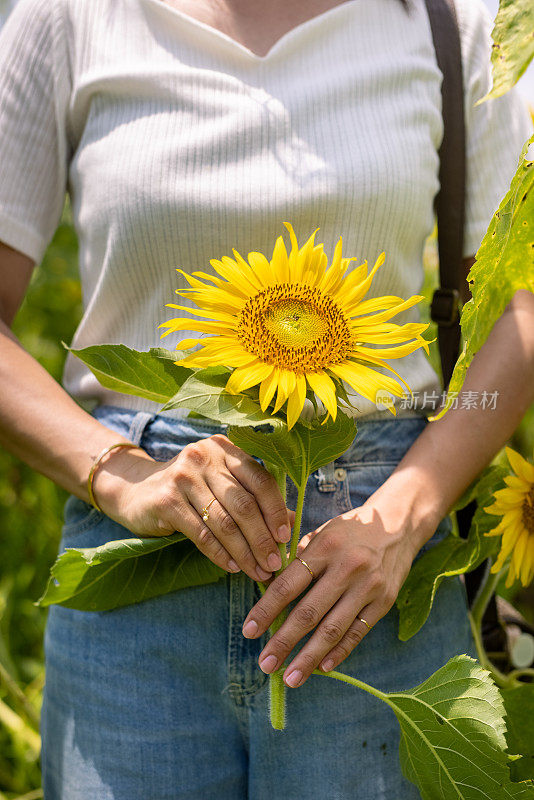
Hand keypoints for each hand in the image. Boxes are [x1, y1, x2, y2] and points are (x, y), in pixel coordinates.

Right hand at [93, 433, 291, 581]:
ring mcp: (184, 476)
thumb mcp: (221, 486)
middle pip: (244, 503)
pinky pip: (202, 533)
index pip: (261, 480)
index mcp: (225, 449)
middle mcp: (205, 456)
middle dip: (263, 538)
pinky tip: (232, 567)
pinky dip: (220, 554)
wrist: (135, 490)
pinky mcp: (166, 499)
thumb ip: (254, 498)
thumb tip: (294, 524)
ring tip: (257, 571)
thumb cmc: (189, 490)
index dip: (277, 510)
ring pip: (224, 521)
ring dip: (245, 552)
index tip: (286, 537)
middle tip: (274, 563)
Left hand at [241, 505, 422, 686]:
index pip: (288, 584)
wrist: (399, 524)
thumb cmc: (351, 530)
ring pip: (333, 629)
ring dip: (309, 658)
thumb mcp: (323, 533)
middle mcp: (346, 568)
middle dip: (283, 642)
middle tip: (265, 664)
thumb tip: (270, 586)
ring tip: (290, 678)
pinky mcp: (384, 602)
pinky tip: (322, 668)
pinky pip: (357, 632)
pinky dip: (339, 652)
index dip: (266, 610)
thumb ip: (299, 558)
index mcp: (324, 548)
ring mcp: (367, 587)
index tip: (249, 631)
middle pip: (309, 612)